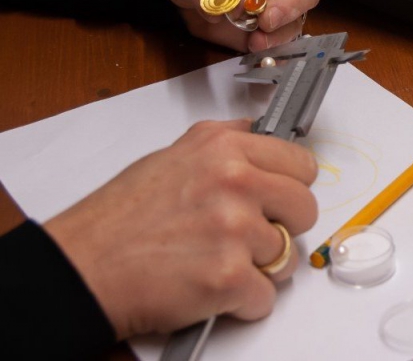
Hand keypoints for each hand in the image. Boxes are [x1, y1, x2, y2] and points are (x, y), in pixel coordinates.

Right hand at [43, 119, 317, 338]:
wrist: (83, 267)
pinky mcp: (229, 277)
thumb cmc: (122, 216)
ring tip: (218, 260)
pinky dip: (244, 302)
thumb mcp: (176, 153)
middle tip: (250, 235)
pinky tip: (212, 288)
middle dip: (284, 226)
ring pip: (288, 256)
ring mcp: (235, 230)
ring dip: (259, 267)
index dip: (292, 185)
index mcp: (226, 148)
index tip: (280, 197)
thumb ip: (227, 140)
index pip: (302, 164)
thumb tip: (260, 133)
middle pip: (305, 209)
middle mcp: (236, 182)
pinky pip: (266, 296)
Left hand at [161, 0, 322, 51]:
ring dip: (279, 33)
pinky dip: (274, 49)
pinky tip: (258, 51)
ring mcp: (289, 3)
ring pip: (299, 18)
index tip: (235, 1)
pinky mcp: (279, 29)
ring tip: (254, 41)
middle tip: (265, 21)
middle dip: (288, 6)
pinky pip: (286, 40)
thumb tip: (216, 6)